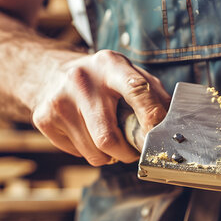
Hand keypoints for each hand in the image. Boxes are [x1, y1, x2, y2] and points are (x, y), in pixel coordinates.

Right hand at [31, 50, 169, 165]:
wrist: (48, 72)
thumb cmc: (101, 79)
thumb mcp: (127, 74)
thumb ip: (154, 95)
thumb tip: (177, 123)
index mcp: (110, 64)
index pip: (137, 91)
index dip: (151, 118)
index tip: (159, 137)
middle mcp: (81, 80)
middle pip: (108, 137)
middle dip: (127, 153)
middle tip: (134, 150)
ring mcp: (59, 100)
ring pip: (95, 153)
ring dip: (110, 156)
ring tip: (109, 138)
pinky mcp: (43, 118)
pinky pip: (78, 154)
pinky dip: (90, 152)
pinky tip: (87, 133)